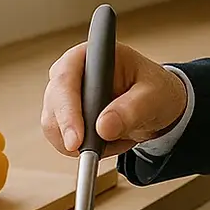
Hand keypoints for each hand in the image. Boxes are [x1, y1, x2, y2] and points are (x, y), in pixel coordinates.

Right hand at [40, 42, 187, 156]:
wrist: (155, 106)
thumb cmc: (156, 91)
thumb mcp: (154, 97)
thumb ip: (132, 109)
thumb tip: (104, 128)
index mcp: (93, 55)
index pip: (66, 78)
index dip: (67, 110)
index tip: (76, 140)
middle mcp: (72, 72)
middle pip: (54, 104)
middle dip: (71, 132)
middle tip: (93, 153)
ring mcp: (65, 95)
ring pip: (53, 126)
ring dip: (83, 142)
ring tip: (119, 139)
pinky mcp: (65, 116)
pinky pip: (62, 139)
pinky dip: (84, 148)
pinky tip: (110, 142)